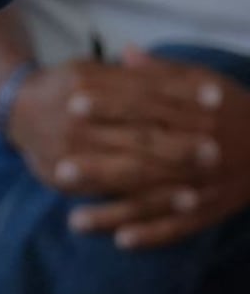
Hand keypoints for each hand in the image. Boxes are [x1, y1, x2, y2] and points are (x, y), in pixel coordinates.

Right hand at [7, 55, 222, 204]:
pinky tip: (180, 203)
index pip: (141, 95)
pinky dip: (151, 200)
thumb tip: (183, 77)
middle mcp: (76, 120)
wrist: (14, 110)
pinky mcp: (66, 179)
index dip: (179, 98)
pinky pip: (115, 194)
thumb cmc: (65, 88)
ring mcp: (70, 151)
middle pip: (137, 136)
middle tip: (214, 150)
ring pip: (130, 169)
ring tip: (203, 185)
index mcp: (84, 86)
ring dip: (169, 178)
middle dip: (178, 145)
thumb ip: (131, 75)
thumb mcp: (92, 71)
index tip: (215, 100)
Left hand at [63, 54, 249, 252]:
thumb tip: (125, 52)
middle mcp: (198, 153)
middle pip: (145, 160)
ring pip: (155, 202)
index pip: (146, 108)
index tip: (72, 103)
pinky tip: (122, 241)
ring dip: (116, 212)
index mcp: (194, 115)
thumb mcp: (205, 81)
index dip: (110, 105)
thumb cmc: (235, 108)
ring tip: (75, 220)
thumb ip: (163, 72)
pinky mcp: (212, 211)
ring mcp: (204, 187)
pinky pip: (181, 227)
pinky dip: (154, 235)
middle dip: (102, 167)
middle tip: (60, 170)